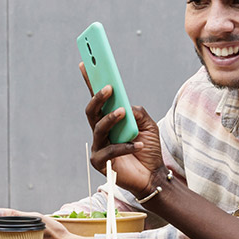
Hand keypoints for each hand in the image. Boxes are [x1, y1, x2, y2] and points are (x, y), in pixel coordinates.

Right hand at [84, 84, 164, 199]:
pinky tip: (139, 145)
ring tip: (124, 113)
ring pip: (99, 129)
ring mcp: (98, 147)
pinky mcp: (101, 162)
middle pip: (92, 112)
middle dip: (98, 98)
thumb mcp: (147, 125)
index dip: (90, 82)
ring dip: (111, 119)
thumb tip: (125, 105)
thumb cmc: (148, 149)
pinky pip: (111, 150)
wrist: (152, 175)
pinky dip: (127, 146)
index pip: (98, 100)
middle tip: (109, 87)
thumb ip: (137, 112)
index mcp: (109, 120)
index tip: (85, 63)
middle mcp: (100, 132)